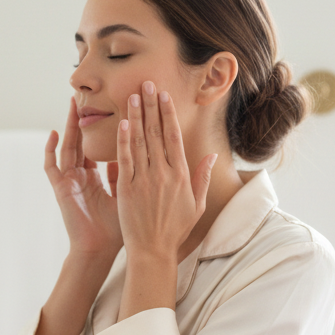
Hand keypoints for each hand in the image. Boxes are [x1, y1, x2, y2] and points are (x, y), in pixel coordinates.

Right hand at [44, 96, 122, 258]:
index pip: (98, 147)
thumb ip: (126, 175)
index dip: (102, 129)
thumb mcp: (126, 197)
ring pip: (67, 147)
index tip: (109, 111)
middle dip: (84, 120)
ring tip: (72, 104)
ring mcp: (69, 182)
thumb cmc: (115, 231)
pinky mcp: (60, 189)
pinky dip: (50, 150)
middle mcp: (81, 177)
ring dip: (69, 126)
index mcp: (96, 178)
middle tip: (89, 97)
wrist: (99, 251)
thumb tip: (134, 155)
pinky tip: (54, 133)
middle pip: (81, 142)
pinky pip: (51, 166)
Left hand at [116, 82, 216, 260]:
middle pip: (157, 133)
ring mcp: (144, 181)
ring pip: (140, 142)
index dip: (168, 114)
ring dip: (137, 116)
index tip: (164, 95)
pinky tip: (123, 123)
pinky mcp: (127, 190)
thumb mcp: (196, 205)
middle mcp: (163, 174)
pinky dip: (124, 140)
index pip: (174, 137)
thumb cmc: (174, 230)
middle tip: (146, 83)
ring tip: (132, 95)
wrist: (153, 251)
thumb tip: (210, 157)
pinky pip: (125, 160)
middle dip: (151, 106)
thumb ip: (202, 178)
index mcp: (181, 175)